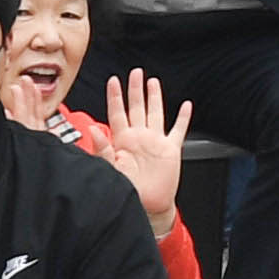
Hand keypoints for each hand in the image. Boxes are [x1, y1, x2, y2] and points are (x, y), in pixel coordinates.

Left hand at [100, 72, 189, 227]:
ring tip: (153, 82)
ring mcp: (155, 142)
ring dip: (154, 97)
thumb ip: (102, 149)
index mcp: (122, 141)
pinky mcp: (171, 150)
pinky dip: (183, 118)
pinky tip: (186, 106)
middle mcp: (139, 138)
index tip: (113, 81)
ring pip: (155, 113)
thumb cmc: (126, 191)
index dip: (115, 97)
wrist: (147, 206)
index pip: (117, 113)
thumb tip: (93, 129)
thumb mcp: (110, 170)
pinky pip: (178, 130)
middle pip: (137, 108)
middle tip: (135, 72)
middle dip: (135, 90)